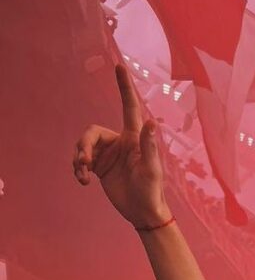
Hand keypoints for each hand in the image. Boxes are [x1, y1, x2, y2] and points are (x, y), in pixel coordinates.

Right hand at [72, 64, 170, 228]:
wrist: (142, 212)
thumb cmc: (152, 191)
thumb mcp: (152, 169)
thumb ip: (149, 146)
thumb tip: (151, 122)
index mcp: (133, 138)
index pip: (129, 107)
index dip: (124, 87)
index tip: (119, 66)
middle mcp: (119, 142)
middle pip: (92, 133)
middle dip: (83, 146)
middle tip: (83, 162)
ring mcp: (108, 155)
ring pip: (83, 146)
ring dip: (78, 159)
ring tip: (82, 175)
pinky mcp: (100, 167)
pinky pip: (81, 160)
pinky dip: (78, 168)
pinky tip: (83, 181)